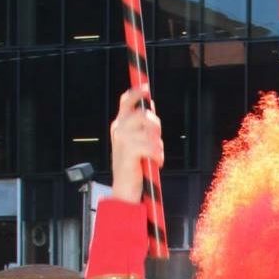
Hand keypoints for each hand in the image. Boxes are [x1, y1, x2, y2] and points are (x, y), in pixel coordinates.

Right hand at [110, 85, 163, 203]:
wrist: (125, 191)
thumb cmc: (133, 168)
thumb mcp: (136, 143)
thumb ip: (142, 126)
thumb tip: (150, 107)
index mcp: (119, 125)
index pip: (126, 101)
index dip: (137, 92)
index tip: (146, 86)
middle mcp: (119, 129)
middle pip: (144, 114)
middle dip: (156, 126)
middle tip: (157, 140)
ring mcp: (123, 139)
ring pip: (151, 131)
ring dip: (159, 146)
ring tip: (156, 157)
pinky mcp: (130, 151)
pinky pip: (152, 146)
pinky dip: (159, 155)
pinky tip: (157, 163)